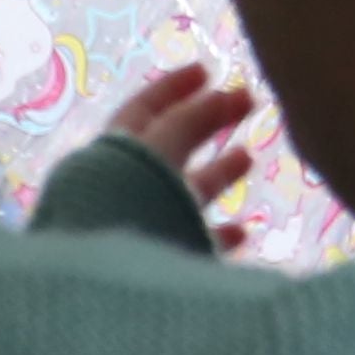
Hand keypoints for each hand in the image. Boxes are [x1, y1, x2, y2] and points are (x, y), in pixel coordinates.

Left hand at [101, 61, 257, 249]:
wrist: (107, 284)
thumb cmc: (124, 205)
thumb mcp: (157, 149)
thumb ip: (189, 121)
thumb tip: (222, 95)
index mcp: (111, 156)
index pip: (143, 112)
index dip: (173, 88)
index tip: (207, 70)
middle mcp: (122, 189)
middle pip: (168, 146)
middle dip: (206, 120)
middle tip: (247, 100)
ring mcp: (140, 226)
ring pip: (181, 193)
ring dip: (216, 173)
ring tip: (247, 156)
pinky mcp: (160, 263)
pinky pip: (191, 242)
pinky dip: (217, 233)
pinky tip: (242, 231)